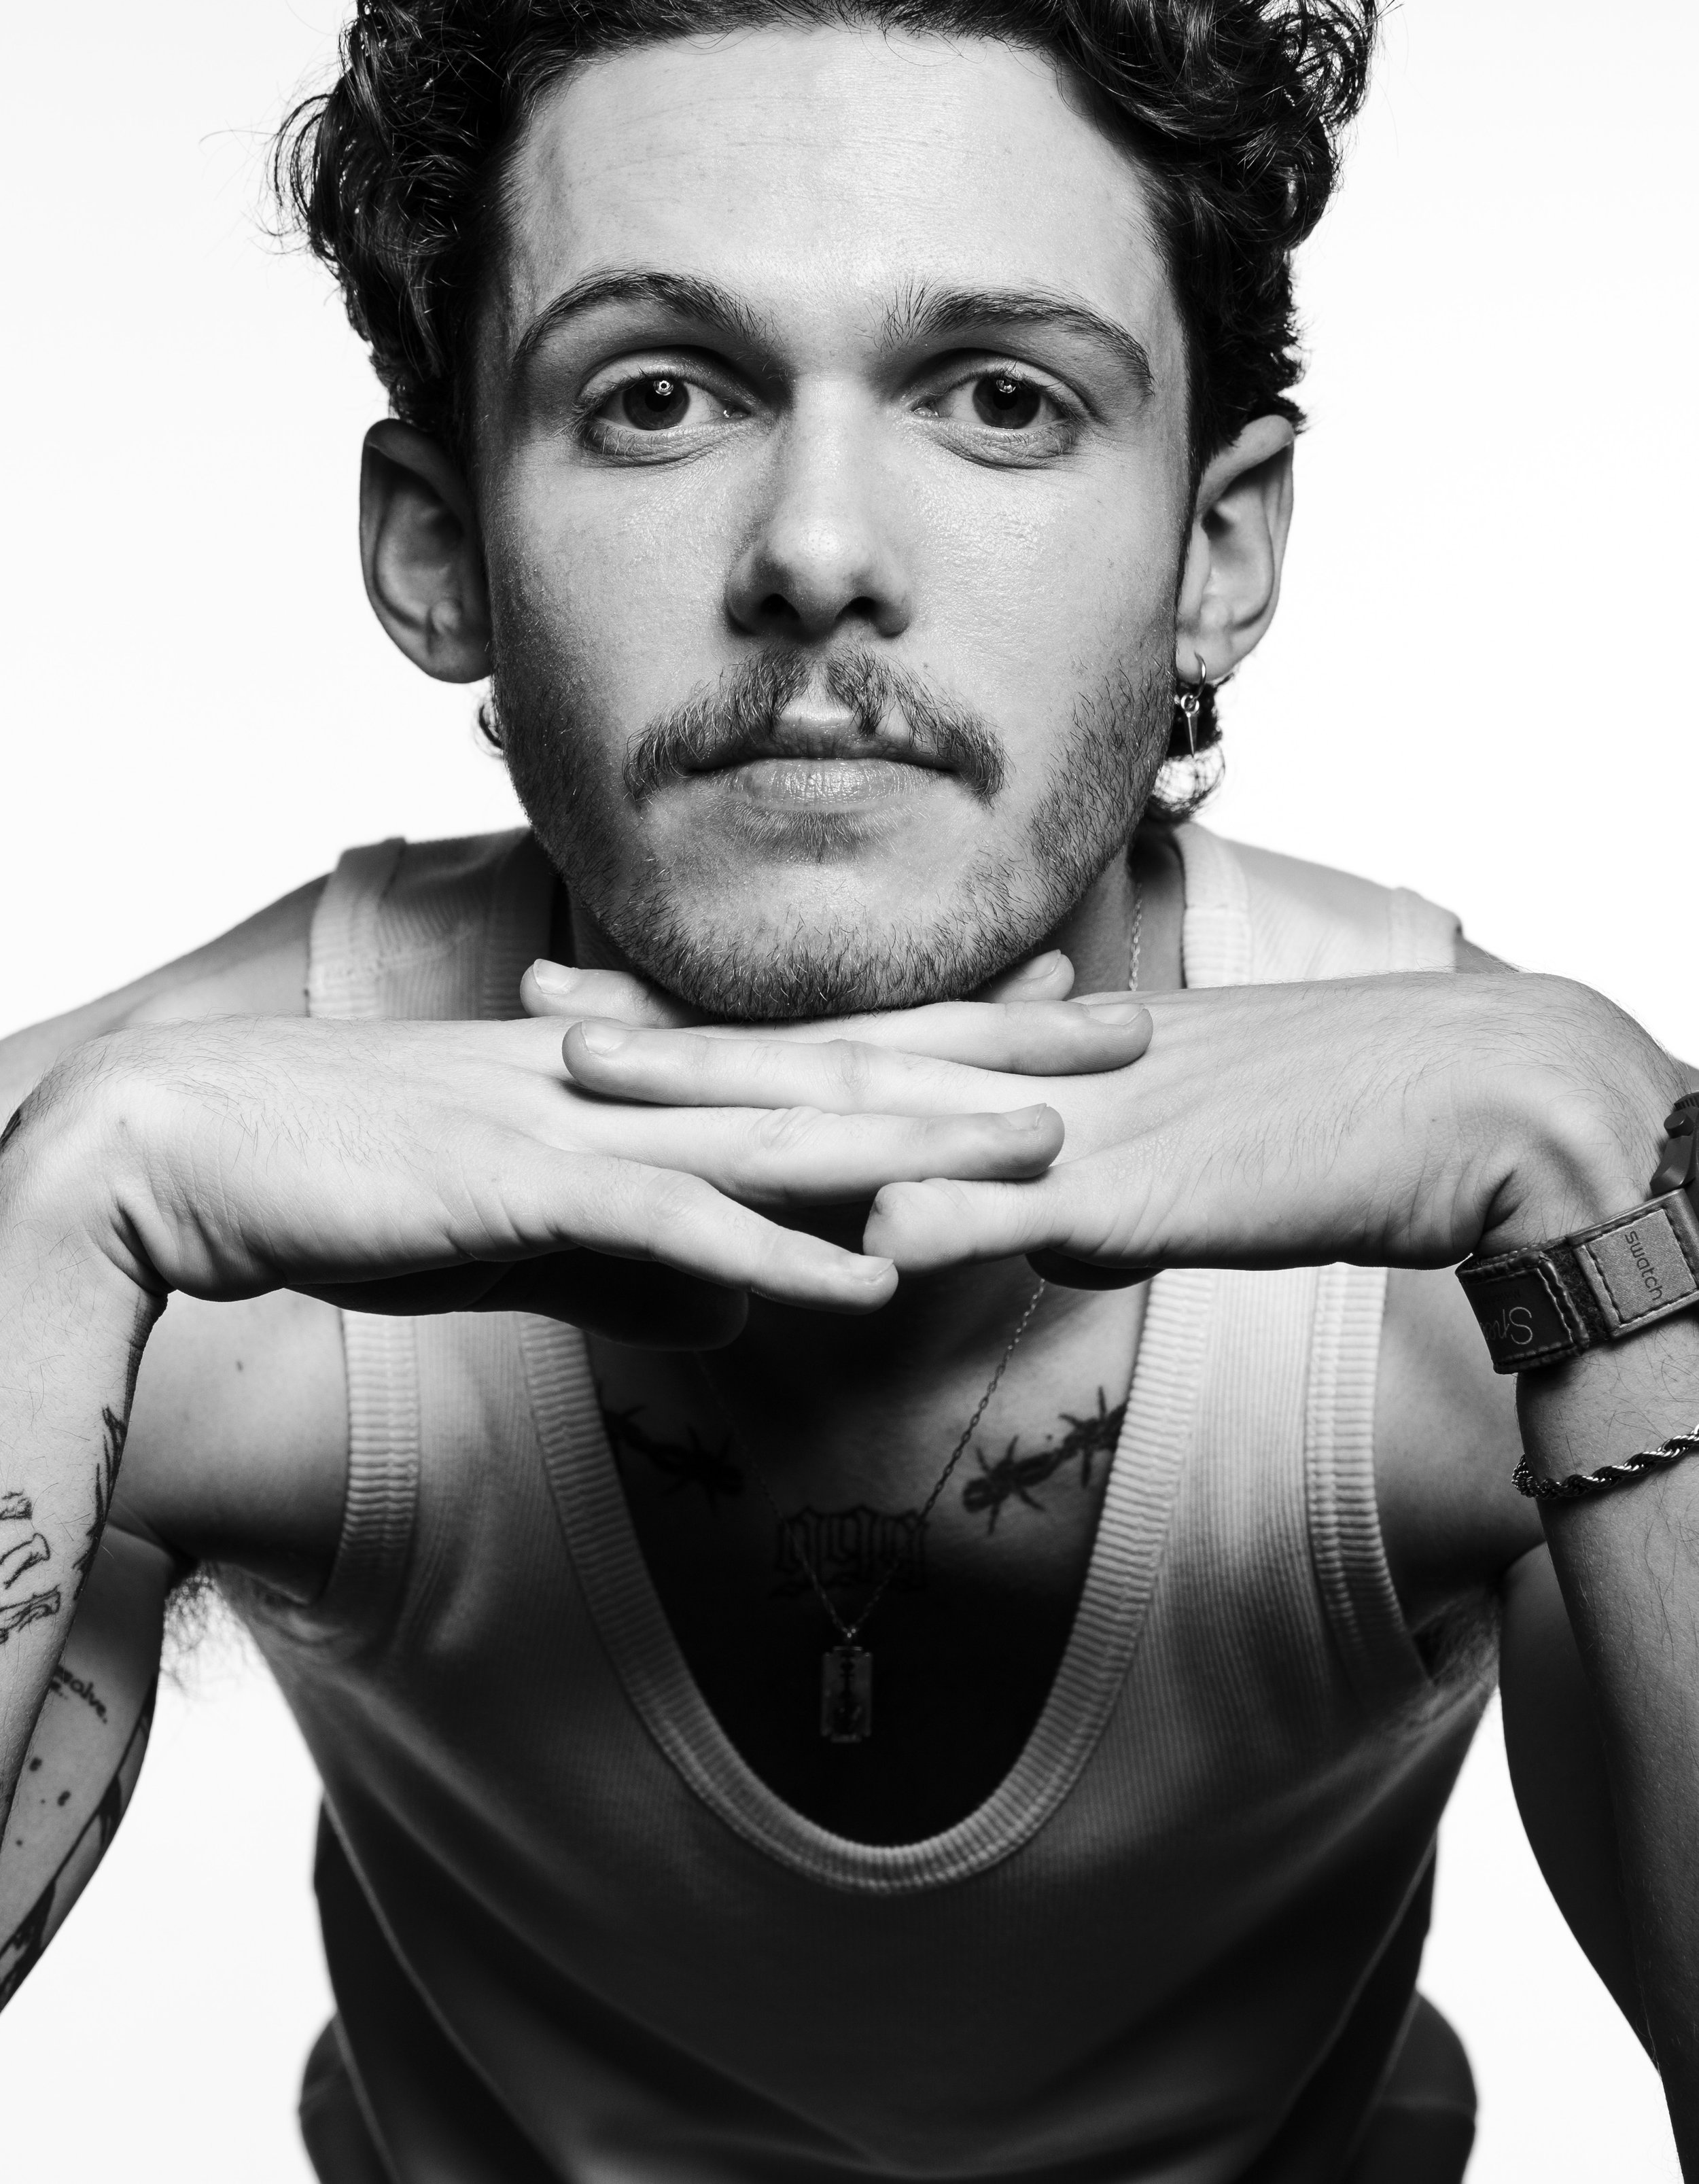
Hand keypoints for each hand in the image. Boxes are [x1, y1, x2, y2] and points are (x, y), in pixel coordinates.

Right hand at [8, 1004, 1098, 1348]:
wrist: (207, 1145)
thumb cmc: (360, 1180)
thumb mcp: (525, 1227)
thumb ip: (636, 1256)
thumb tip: (738, 1299)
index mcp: (638, 1078)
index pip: (820, 1043)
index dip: (945, 1023)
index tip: (1058, 1002)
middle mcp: (635, 1083)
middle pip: (842, 1059)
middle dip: (991, 1045)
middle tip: (1131, 1021)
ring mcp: (587, 1129)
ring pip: (784, 1131)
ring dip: (922, 1138)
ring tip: (1051, 1141)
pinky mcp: (527, 1192)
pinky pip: (674, 1227)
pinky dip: (777, 1253)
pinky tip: (872, 1274)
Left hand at [556, 971, 1684, 1284]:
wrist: (1436, 1106)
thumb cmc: (1289, 1127)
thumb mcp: (1129, 1152)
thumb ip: (1025, 1174)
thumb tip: (932, 1207)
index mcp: (1002, 1066)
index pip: (823, 1038)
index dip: (700, 1021)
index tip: (583, 998)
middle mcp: (1006, 1081)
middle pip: (808, 1056)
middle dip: (668, 1043)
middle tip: (532, 1014)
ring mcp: (1061, 1131)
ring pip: (876, 1115)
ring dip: (742, 1107)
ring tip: (618, 1093)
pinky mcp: (1138, 1190)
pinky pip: (1025, 1209)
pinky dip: (938, 1219)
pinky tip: (850, 1236)